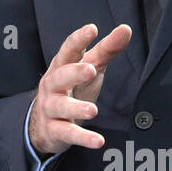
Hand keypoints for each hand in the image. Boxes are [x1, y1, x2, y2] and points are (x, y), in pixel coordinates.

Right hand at [29, 23, 132, 156]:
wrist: (45, 123)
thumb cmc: (72, 88)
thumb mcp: (89, 68)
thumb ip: (106, 50)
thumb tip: (126, 29)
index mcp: (61, 66)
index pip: (68, 50)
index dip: (79, 39)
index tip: (92, 29)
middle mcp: (52, 85)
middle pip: (60, 76)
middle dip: (74, 73)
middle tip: (91, 70)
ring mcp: (51, 108)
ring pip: (61, 106)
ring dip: (75, 107)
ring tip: (92, 110)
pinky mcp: (55, 129)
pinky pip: (68, 133)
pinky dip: (82, 138)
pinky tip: (97, 141)